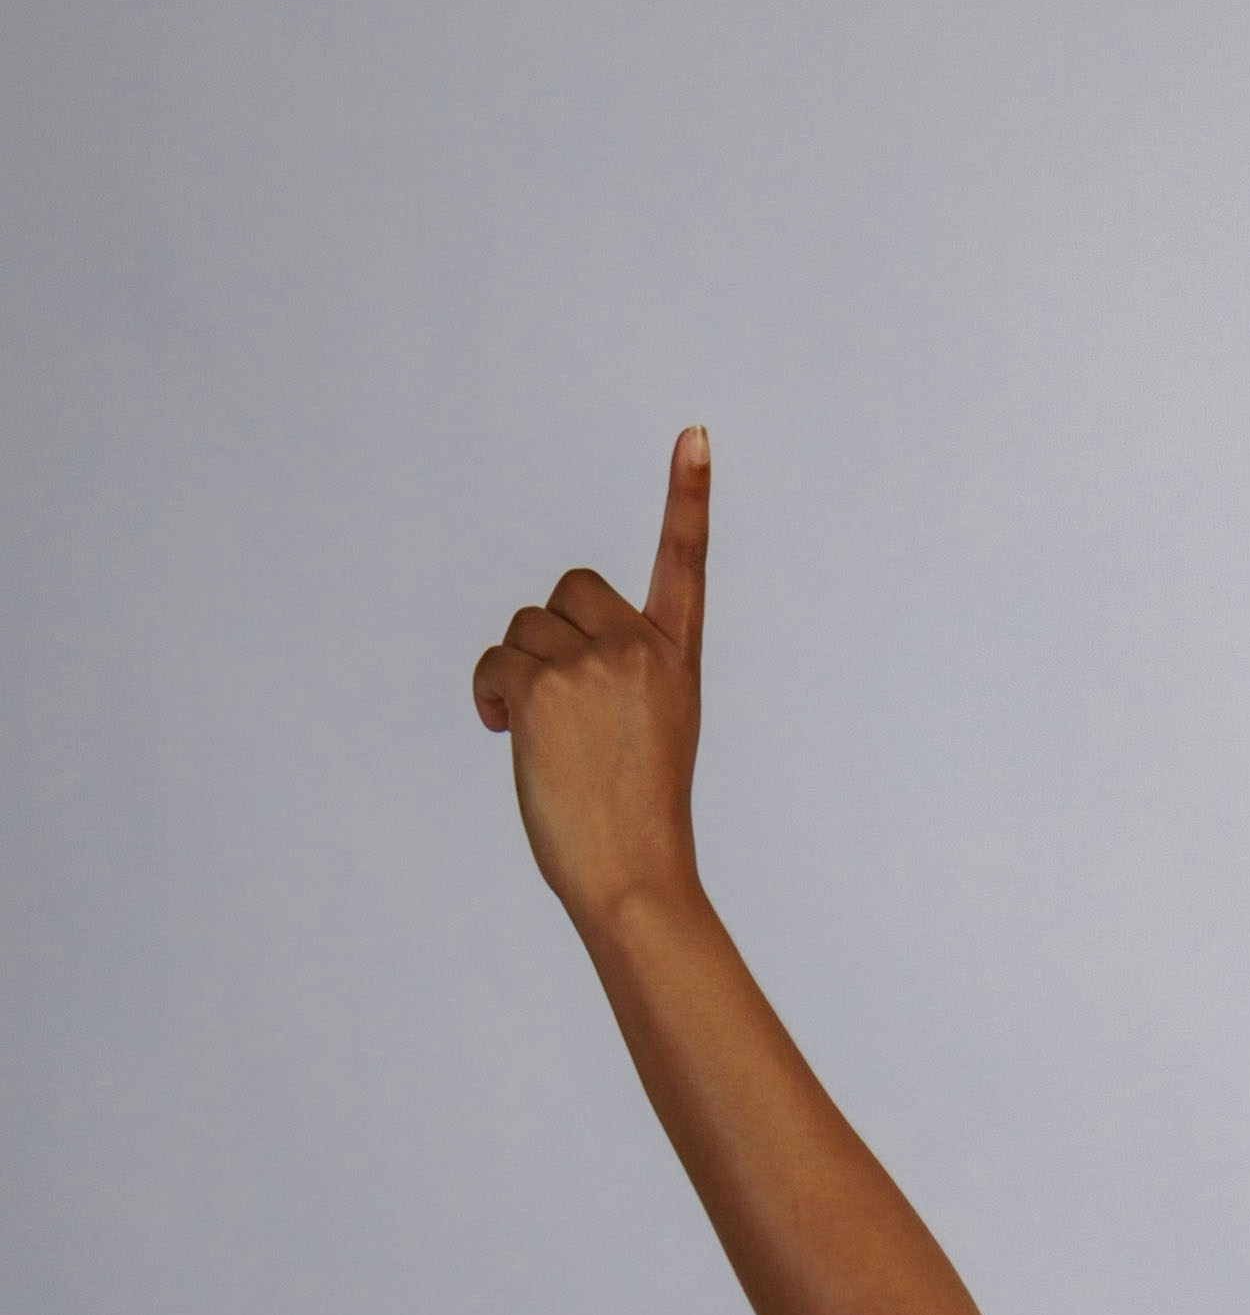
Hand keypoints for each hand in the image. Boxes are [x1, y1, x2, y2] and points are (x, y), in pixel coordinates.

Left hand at [471, 428, 710, 925]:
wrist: (634, 877)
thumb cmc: (637, 821)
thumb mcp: (651, 734)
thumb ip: (618, 677)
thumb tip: (544, 658)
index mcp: (677, 661)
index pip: (685, 563)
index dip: (688, 496)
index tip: (693, 436)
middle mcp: (641, 650)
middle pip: (571, 589)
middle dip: (550, 633)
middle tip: (558, 704)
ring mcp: (595, 664)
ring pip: (526, 627)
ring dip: (518, 673)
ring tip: (539, 737)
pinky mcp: (544, 685)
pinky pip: (497, 660)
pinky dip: (491, 695)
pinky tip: (509, 735)